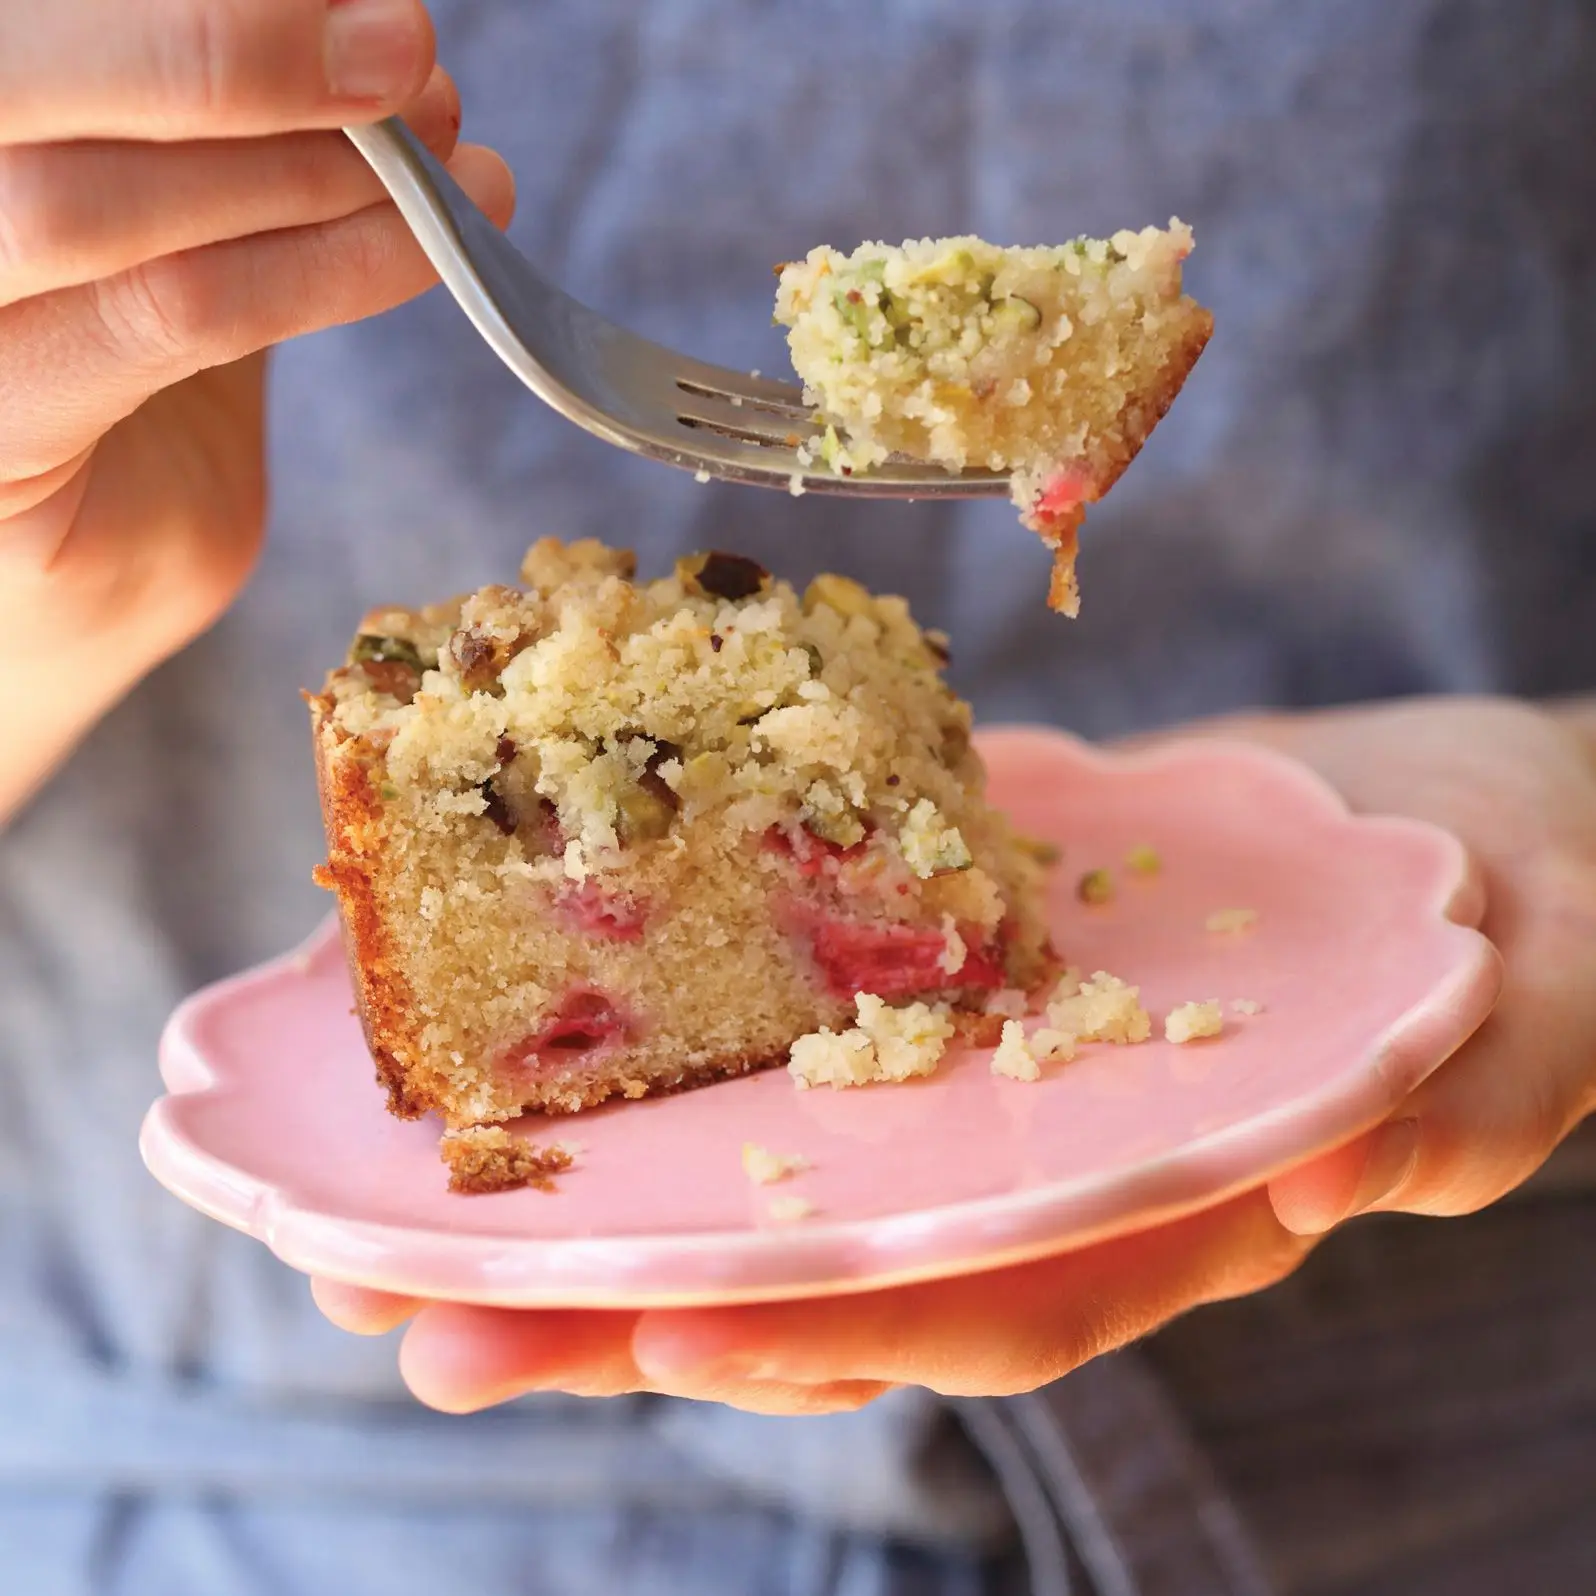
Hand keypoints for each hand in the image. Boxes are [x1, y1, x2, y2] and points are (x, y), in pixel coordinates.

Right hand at [0, 0, 514, 819]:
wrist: (67, 595)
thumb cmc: (118, 410)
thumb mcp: (163, 250)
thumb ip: (217, 157)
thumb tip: (373, 55)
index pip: (51, 24)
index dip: (214, 7)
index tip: (366, 5)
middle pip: (36, 65)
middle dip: (246, 50)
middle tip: (411, 57)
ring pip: (102, 205)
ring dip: (307, 176)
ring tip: (448, 171)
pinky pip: (165, 319)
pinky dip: (312, 276)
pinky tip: (420, 257)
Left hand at [313, 697, 1595, 1412]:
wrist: (1479, 830)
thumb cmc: (1535, 934)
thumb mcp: (1527, 1018)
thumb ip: (1459, 1104)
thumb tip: (1352, 1170)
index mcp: (1158, 1209)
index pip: (983, 1301)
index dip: (829, 1329)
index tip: (663, 1338)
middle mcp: (1037, 1153)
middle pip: (821, 1247)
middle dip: (621, 1299)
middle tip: (409, 1316)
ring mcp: (984, 1051)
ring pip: (778, 1131)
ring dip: (602, 1161)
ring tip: (408, 1184)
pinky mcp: (956, 940)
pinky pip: (808, 978)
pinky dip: (688, 991)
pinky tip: (549, 980)